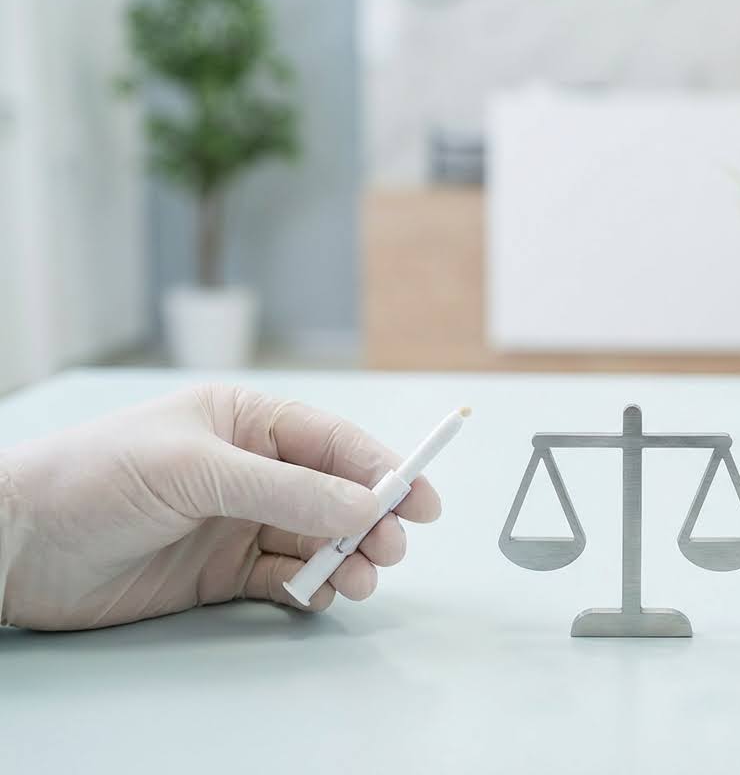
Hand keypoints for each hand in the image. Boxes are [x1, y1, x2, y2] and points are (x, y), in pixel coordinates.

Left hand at [0, 385, 440, 629]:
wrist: (17, 546)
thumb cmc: (97, 479)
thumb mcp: (198, 470)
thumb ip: (287, 489)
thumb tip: (368, 505)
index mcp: (246, 423)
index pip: (332, 442)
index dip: (383, 468)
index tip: (423, 500)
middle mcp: (250, 470)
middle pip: (335, 495)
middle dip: (370, 521)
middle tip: (390, 549)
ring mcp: (237, 522)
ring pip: (317, 539)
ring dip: (345, 558)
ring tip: (357, 579)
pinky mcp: (222, 572)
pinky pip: (285, 576)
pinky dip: (309, 586)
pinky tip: (315, 593)